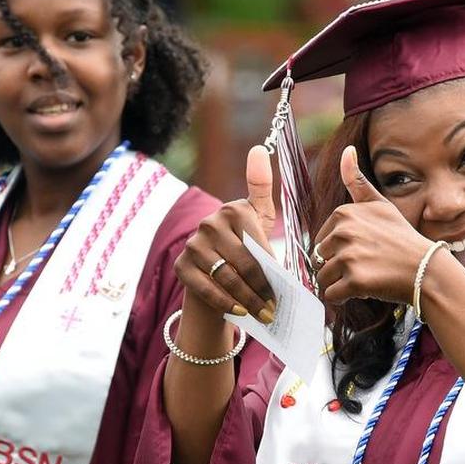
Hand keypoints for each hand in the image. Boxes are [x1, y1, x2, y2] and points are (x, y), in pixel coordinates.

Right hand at [174, 146, 276, 321]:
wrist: (213, 274)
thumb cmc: (243, 246)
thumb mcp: (256, 218)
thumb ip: (261, 187)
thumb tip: (259, 147)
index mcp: (233, 209)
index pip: (260, 245)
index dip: (273, 269)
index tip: (283, 289)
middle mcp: (209, 222)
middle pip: (244, 263)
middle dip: (263, 289)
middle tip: (276, 308)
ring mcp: (193, 245)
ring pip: (227, 278)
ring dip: (248, 301)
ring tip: (264, 315)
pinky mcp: (181, 267)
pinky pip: (208, 290)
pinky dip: (227, 304)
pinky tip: (241, 314)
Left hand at [313, 146, 434, 304]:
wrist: (427, 270)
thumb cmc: (402, 239)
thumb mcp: (380, 205)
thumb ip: (357, 181)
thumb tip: (346, 150)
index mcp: (344, 213)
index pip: (322, 239)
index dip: (341, 249)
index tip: (365, 249)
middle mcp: (344, 232)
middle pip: (321, 258)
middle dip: (339, 267)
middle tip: (367, 264)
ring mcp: (349, 256)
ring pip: (323, 277)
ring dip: (341, 282)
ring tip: (367, 276)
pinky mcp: (354, 281)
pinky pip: (331, 295)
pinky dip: (344, 297)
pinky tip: (365, 289)